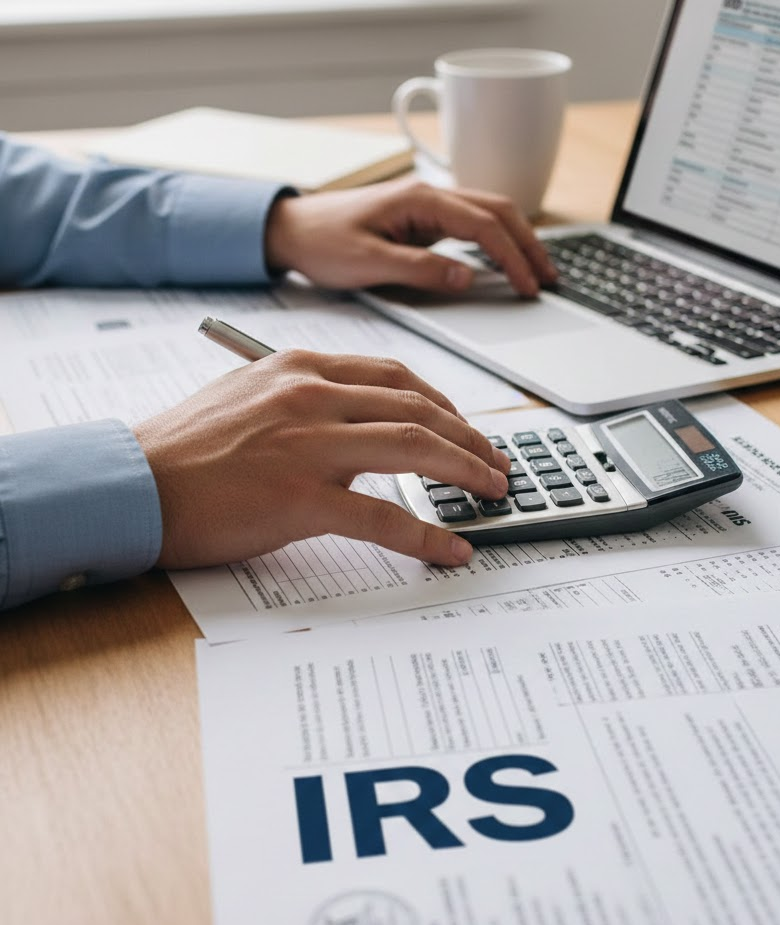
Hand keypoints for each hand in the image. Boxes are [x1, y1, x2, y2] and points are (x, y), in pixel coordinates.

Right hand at [132, 350, 510, 568]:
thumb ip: (308, 401)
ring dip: (466, 471)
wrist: (130, 483)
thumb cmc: (185, 449)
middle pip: (419, 408)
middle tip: (496, 464)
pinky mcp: (299, 498)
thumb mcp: (250, 398)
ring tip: (492, 493)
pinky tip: (452, 549)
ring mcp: (307, 445)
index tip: (468, 428)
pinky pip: (383, 517)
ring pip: (415, 448)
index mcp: (300, 369)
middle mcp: (310, 396)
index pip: (396, 377)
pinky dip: (427, 535)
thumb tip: (361, 425)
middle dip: (471, 438)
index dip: (445, 404)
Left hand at [263, 178, 557, 296]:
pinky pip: (472, 224)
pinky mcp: (424, 219)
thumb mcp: (368, 263)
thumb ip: (419, 270)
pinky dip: (497, 241)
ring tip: (538, 272)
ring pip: (490, 214)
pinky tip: (506, 261)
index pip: (483, 226)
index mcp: (419, 201)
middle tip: (550, 279)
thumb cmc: (322, 242)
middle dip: (529, 244)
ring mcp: (429, 206)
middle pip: (498, 211)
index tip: (529, 286)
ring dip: (518, 240)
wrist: (291, 229)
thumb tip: (467, 278)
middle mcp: (430, 196)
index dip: (512, 257)